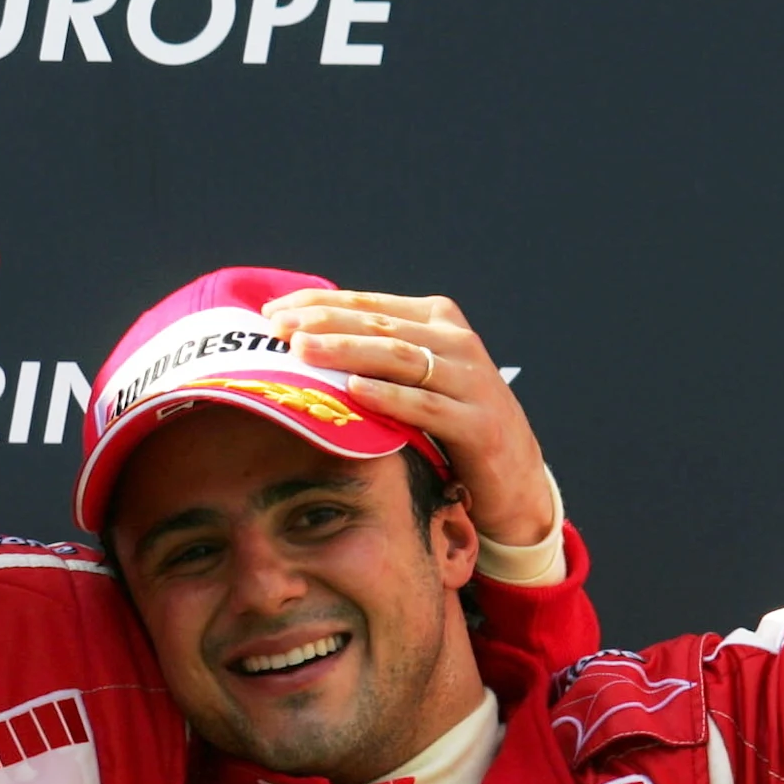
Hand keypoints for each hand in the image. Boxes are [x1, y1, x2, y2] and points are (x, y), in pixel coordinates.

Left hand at [262, 289, 555, 548]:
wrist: (512, 478)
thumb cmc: (448, 423)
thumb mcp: (412, 380)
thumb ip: (369, 355)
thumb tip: (296, 339)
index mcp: (437, 322)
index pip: (368, 304)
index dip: (317, 304)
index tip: (270, 311)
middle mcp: (457, 344)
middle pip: (380, 326)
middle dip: (324, 323)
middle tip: (278, 328)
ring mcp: (471, 382)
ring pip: (401, 358)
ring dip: (348, 351)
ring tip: (304, 350)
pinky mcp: (478, 424)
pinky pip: (428, 406)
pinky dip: (390, 396)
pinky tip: (354, 390)